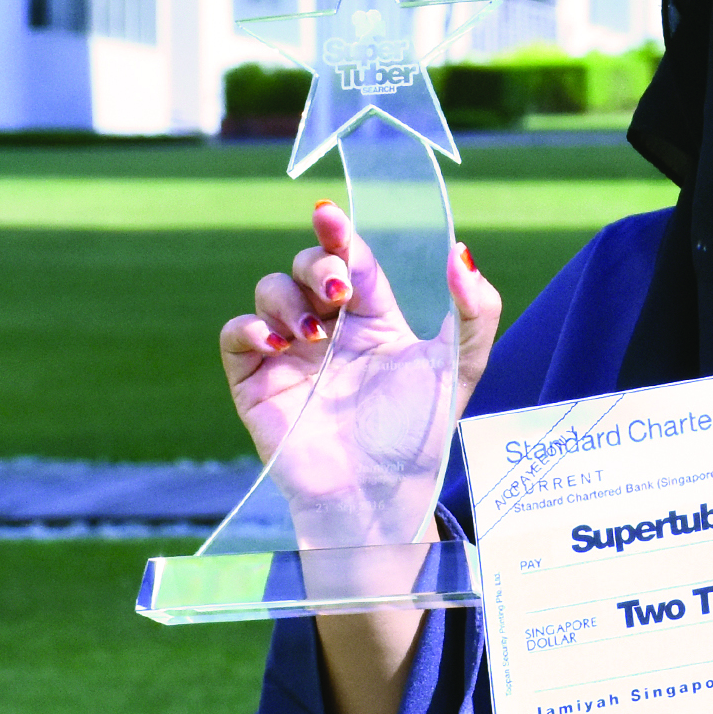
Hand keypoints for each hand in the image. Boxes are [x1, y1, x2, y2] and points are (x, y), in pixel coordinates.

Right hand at [219, 202, 501, 540]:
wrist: (377, 497)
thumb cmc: (417, 437)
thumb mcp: (460, 368)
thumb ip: (476, 310)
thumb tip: (460, 252)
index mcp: (374, 319)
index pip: (352, 259)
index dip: (339, 233)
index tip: (331, 216)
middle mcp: (330, 329)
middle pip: (306, 266)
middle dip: (318, 265)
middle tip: (339, 292)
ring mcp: (291, 353)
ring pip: (270, 290)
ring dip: (288, 297)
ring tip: (314, 333)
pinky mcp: (256, 381)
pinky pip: (236, 334)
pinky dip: (250, 327)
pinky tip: (279, 344)